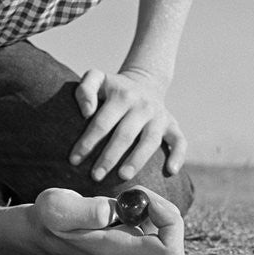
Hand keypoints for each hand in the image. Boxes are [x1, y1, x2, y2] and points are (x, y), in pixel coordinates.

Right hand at [30, 186, 183, 254]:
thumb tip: (111, 212)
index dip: (170, 222)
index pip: (171, 252)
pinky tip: (119, 214)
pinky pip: (156, 231)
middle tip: (125, 195)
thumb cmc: (49, 219)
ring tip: (115, 206)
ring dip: (148, 210)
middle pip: (172, 236)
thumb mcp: (57, 207)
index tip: (147, 201)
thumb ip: (83, 210)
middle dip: (155, 206)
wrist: (43, 234)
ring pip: (165, 231)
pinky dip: (145, 216)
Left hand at [70, 68, 185, 180]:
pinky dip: (178, 156)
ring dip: (137, 160)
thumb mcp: (97, 78)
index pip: (102, 122)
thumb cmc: (113, 87)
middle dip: (108, 157)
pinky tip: (170, 171)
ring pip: (150, 141)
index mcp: (121, 95)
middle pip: (124, 134)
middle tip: (95, 176)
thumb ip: (85, 89)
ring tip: (123, 176)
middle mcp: (142, 106)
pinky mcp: (172, 125)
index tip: (74, 160)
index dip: (87, 142)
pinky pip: (179, 141)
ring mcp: (159, 116)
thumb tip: (86, 112)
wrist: (145, 81)